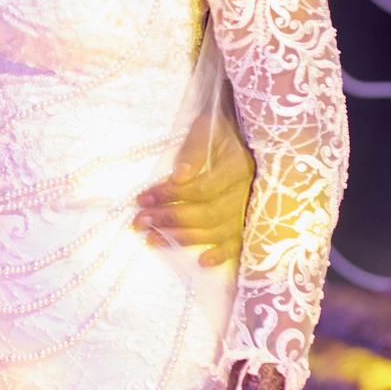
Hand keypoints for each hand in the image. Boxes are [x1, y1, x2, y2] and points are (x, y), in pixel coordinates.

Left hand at [134, 109, 253, 266]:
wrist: (246, 133)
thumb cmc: (221, 128)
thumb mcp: (206, 128)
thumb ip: (194, 149)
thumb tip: (179, 176)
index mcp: (237, 167)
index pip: (200, 189)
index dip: (170, 195)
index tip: (142, 197)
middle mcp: (247, 192)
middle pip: (206, 213)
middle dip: (169, 219)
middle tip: (139, 221)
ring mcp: (250, 209)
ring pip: (217, 231)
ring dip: (183, 238)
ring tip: (152, 239)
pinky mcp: (250, 221)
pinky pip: (239, 243)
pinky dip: (222, 254)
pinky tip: (202, 262)